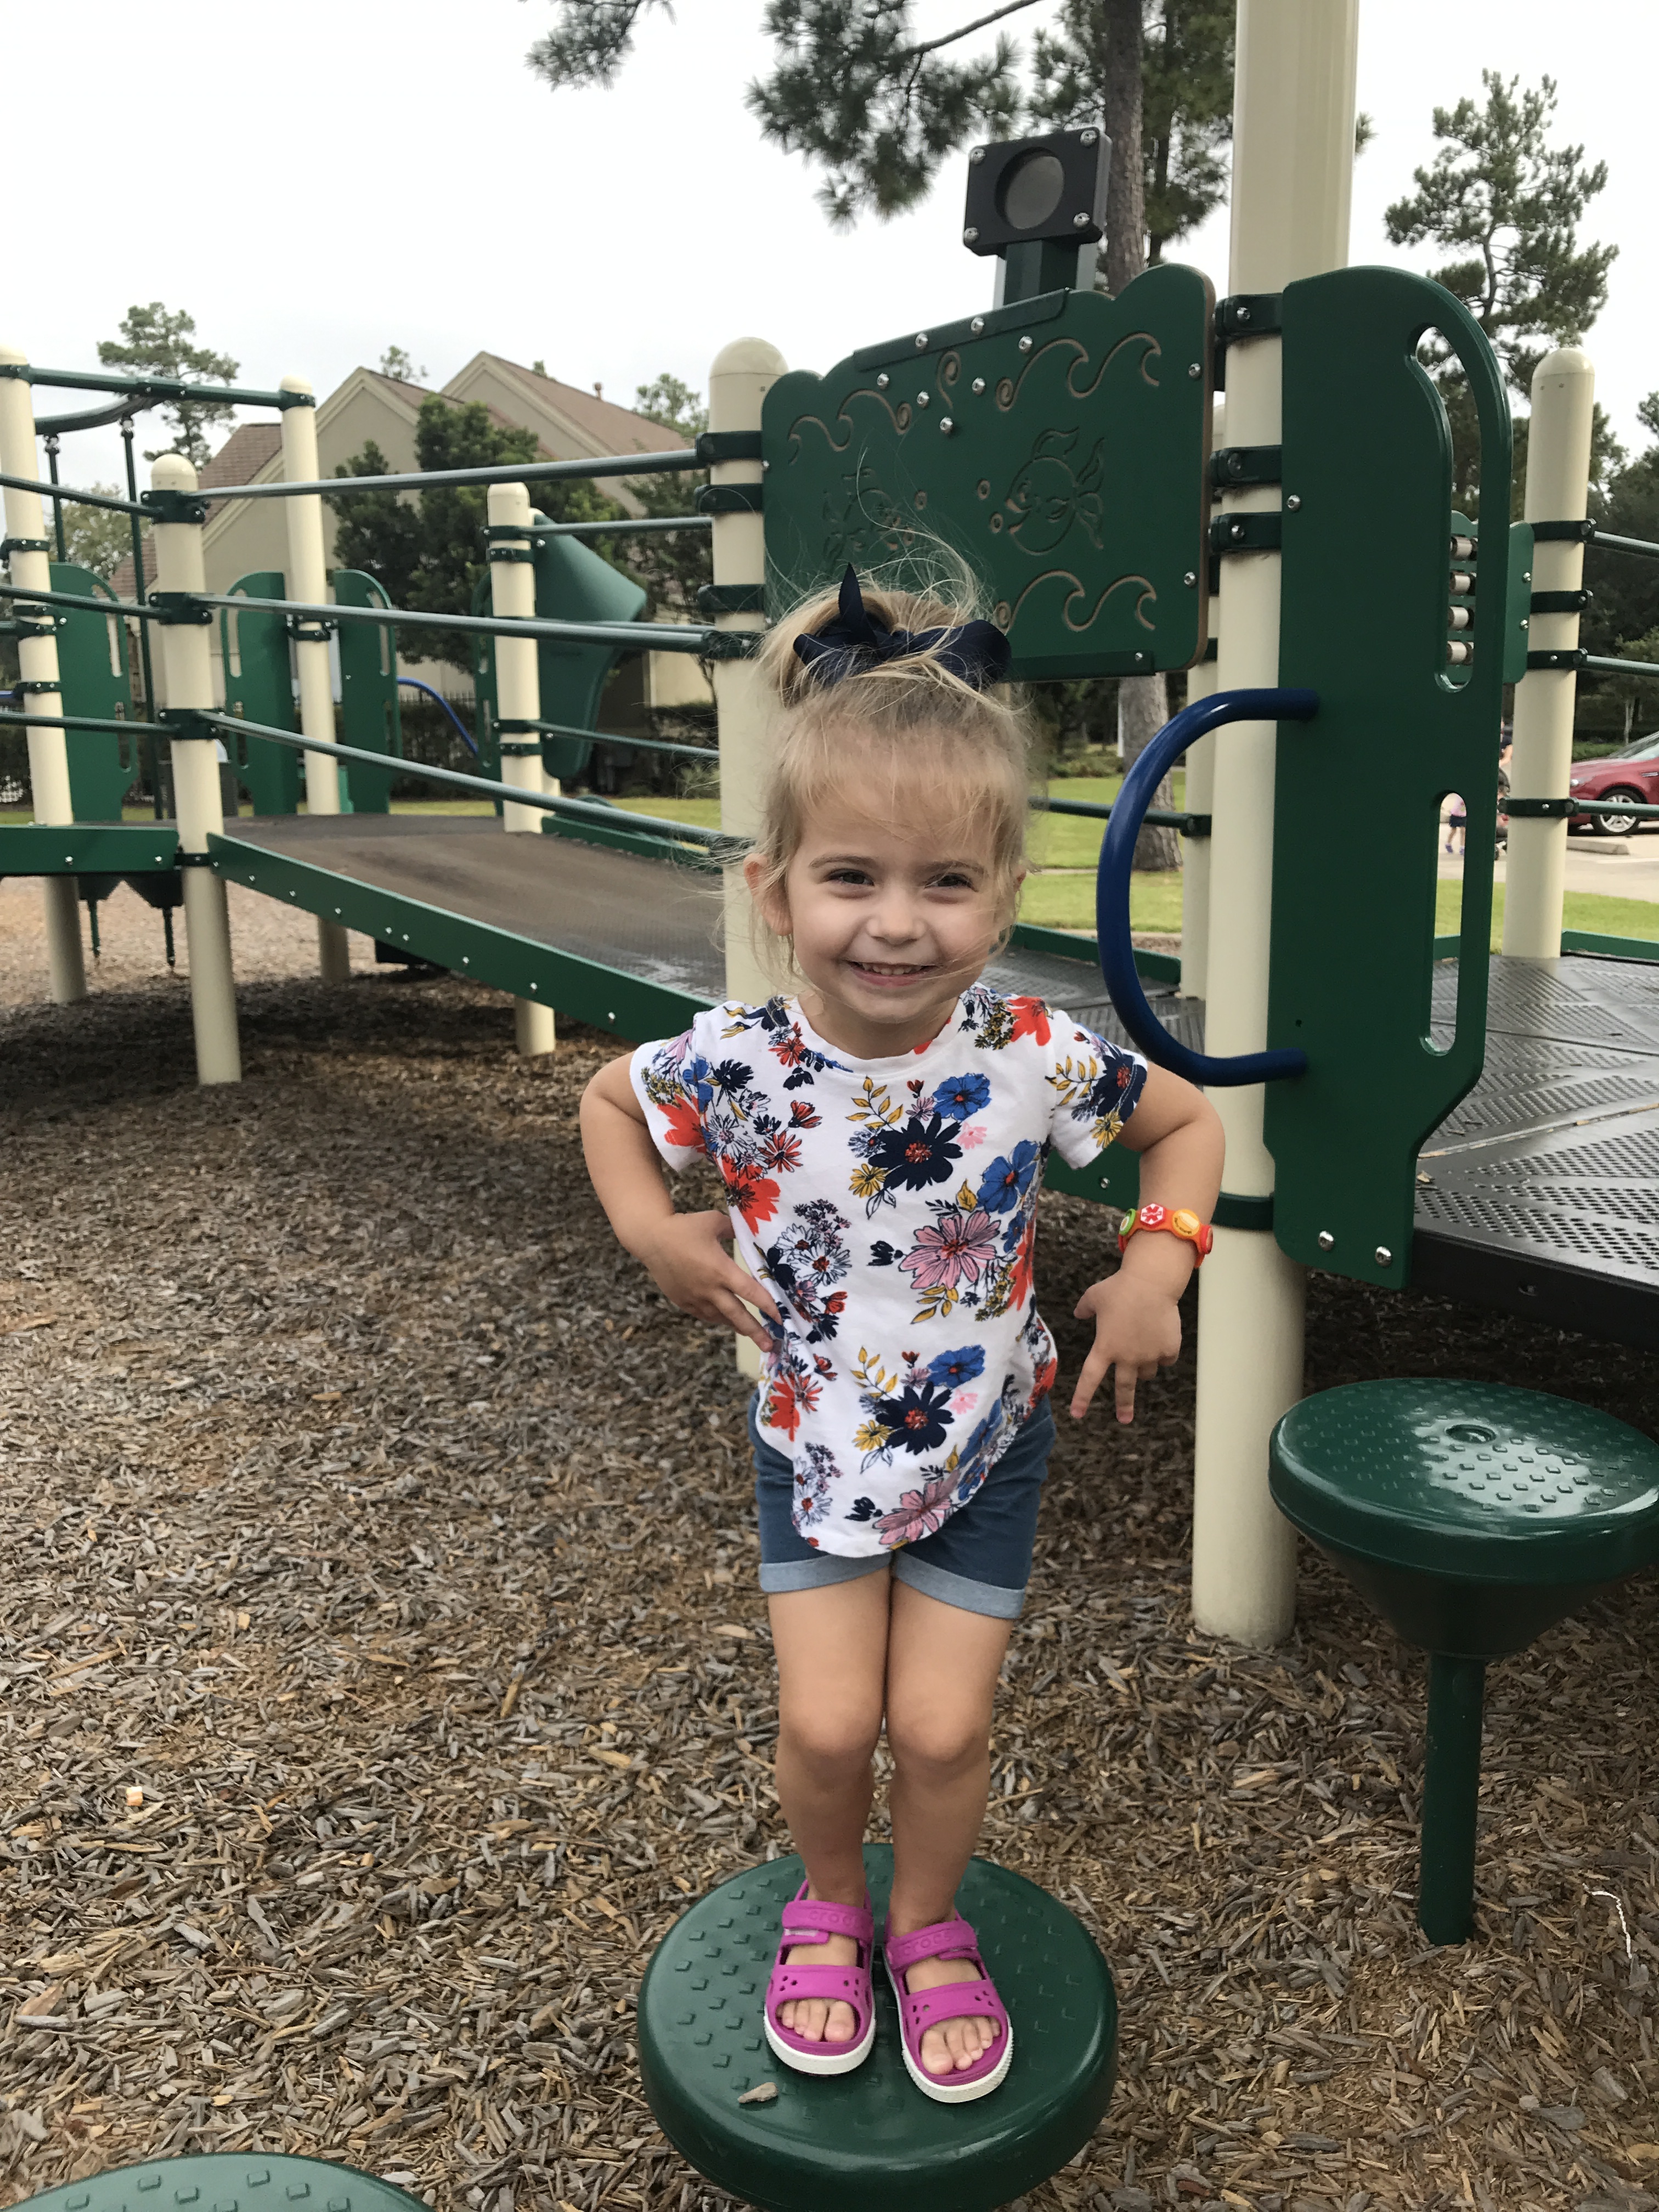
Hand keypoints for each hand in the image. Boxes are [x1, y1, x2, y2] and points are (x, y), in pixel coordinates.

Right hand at [635, 1211, 781, 1349]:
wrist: (651, 1239)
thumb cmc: (684, 1227)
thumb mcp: (715, 1221)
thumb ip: (736, 1231)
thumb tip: (751, 1235)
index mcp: (720, 1270)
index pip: (750, 1292)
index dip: (767, 1306)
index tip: (780, 1317)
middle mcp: (709, 1288)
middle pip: (737, 1315)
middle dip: (755, 1331)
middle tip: (770, 1344)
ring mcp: (695, 1297)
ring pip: (720, 1318)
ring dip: (737, 1326)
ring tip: (751, 1334)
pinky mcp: (683, 1301)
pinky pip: (705, 1315)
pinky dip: (718, 1318)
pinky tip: (726, 1319)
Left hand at [1069, 1268, 1183, 1423]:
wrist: (1151, 1283)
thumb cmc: (1120, 1288)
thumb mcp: (1094, 1296)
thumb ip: (1085, 1308)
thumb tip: (1078, 1313)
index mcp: (1105, 1348)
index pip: (1090, 1378)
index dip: (1083, 1397)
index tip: (1077, 1414)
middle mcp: (1127, 1357)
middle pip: (1124, 1388)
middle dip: (1124, 1406)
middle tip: (1124, 1419)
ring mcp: (1150, 1356)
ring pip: (1146, 1372)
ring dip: (1143, 1366)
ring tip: (1143, 1345)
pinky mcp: (1168, 1350)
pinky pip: (1165, 1359)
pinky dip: (1163, 1353)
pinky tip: (1161, 1337)